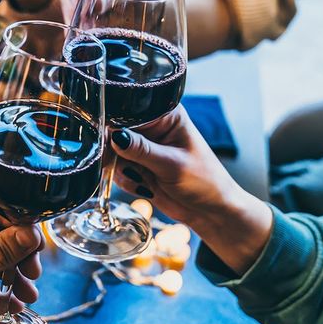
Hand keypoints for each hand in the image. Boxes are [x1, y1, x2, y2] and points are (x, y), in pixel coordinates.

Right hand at [111, 107, 272, 274]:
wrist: (210, 212)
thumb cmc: (204, 182)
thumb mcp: (172, 165)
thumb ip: (141, 150)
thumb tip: (114, 136)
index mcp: (165, 115)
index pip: (130, 111)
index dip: (116, 125)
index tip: (111, 142)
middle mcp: (152, 128)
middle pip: (116, 131)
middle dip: (116, 152)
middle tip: (127, 168)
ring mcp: (144, 147)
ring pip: (114, 152)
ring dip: (121, 169)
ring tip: (143, 181)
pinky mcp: (139, 166)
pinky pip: (118, 169)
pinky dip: (125, 180)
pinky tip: (145, 187)